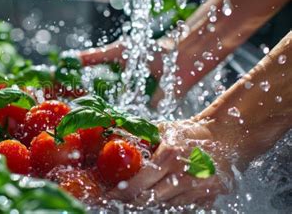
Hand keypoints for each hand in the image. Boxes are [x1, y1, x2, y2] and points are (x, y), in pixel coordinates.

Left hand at [108, 120, 232, 207]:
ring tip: (140, 192)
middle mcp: (184, 176)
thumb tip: (113, 142)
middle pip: (148, 200)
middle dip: (131, 199)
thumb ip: (140, 138)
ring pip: (163, 206)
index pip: (138, 184)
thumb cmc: (190, 133)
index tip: (109, 192)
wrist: (227, 138)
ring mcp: (198, 190)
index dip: (120, 191)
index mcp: (170, 156)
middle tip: (119, 196)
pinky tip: (164, 192)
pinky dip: (169, 202)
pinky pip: (181, 207)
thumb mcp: (163, 129)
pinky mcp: (207, 199)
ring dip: (149, 201)